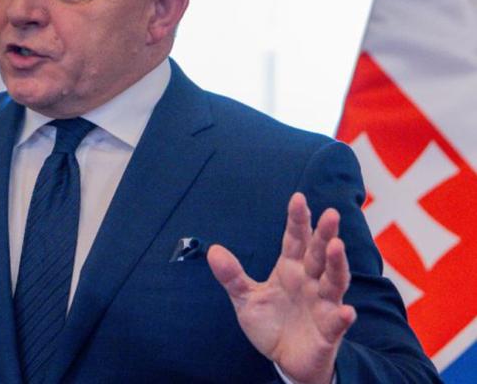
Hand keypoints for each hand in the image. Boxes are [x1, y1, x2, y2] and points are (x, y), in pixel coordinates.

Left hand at [207, 193, 355, 383]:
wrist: (286, 360)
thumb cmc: (272, 323)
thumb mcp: (246, 298)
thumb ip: (232, 275)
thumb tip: (213, 250)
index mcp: (291, 268)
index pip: (295, 239)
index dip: (297, 219)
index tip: (298, 198)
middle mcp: (310, 281)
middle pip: (318, 253)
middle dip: (325, 234)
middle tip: (331, 213)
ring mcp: (323, 303)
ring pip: (334, 280)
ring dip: (337, 263)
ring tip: (337, 246)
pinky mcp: (329, 329)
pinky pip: (338, 321)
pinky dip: (343, 316)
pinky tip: (346, 311)